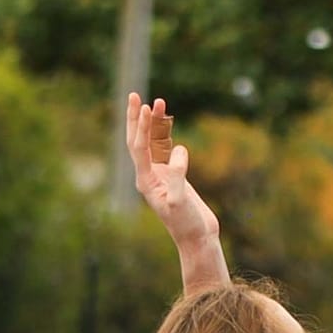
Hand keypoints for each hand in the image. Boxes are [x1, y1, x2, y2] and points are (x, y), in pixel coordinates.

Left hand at [127, 93, 217, 250]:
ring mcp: (159, 175)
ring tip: (159, 102)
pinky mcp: (172, 176)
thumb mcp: (181, 200)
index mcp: (145, 181)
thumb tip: (179, 150)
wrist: (197, 237)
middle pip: (137, 141)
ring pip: (152, 142)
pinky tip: (168, 122)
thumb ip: (178, 175)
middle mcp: (148, 175)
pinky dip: (165, 134)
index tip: (144, 107)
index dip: (141, 127)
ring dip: (154, 123)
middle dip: (136, 119)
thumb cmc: (187, 223)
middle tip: (134, 95)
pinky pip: (165, 149)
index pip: (139, 148)